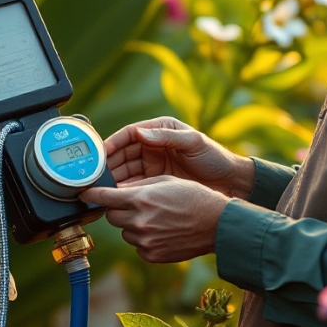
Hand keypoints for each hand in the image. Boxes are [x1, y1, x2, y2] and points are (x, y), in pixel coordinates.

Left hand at [80, 176, 228, 261]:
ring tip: (156, 218)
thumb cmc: (194, 197)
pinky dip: (144, 238)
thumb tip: (118, 191)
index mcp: (141, 199)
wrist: (215, 224)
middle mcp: (139, 221)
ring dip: (132, 224)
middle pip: (112, 216)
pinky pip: (137, 245)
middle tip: (136, 204)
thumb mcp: (166, 181)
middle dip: (119, 209)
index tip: (83, 194)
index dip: (91, 195)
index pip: (105, 197)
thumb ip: (139, 187)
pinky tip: (162, 231)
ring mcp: (144, 240)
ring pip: (125, 231)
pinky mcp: (151, 255)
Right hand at [102, 117, 254, 197]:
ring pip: (125, 170)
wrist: (229, 183)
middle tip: (96, 174)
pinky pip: (134, 185)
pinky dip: (124, 190)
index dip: (113, 142)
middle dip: (109, 162)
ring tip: (103, 186)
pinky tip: (116, 196)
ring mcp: (153, 165)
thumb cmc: (214, 157)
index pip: (130, 134)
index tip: (101, 153)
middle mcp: (152, 146)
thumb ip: (167, 136)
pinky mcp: (155, 183)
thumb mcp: (193, 142)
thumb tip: (139, 132)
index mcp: (159, 130)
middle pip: (123, 153)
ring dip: (114, 177)